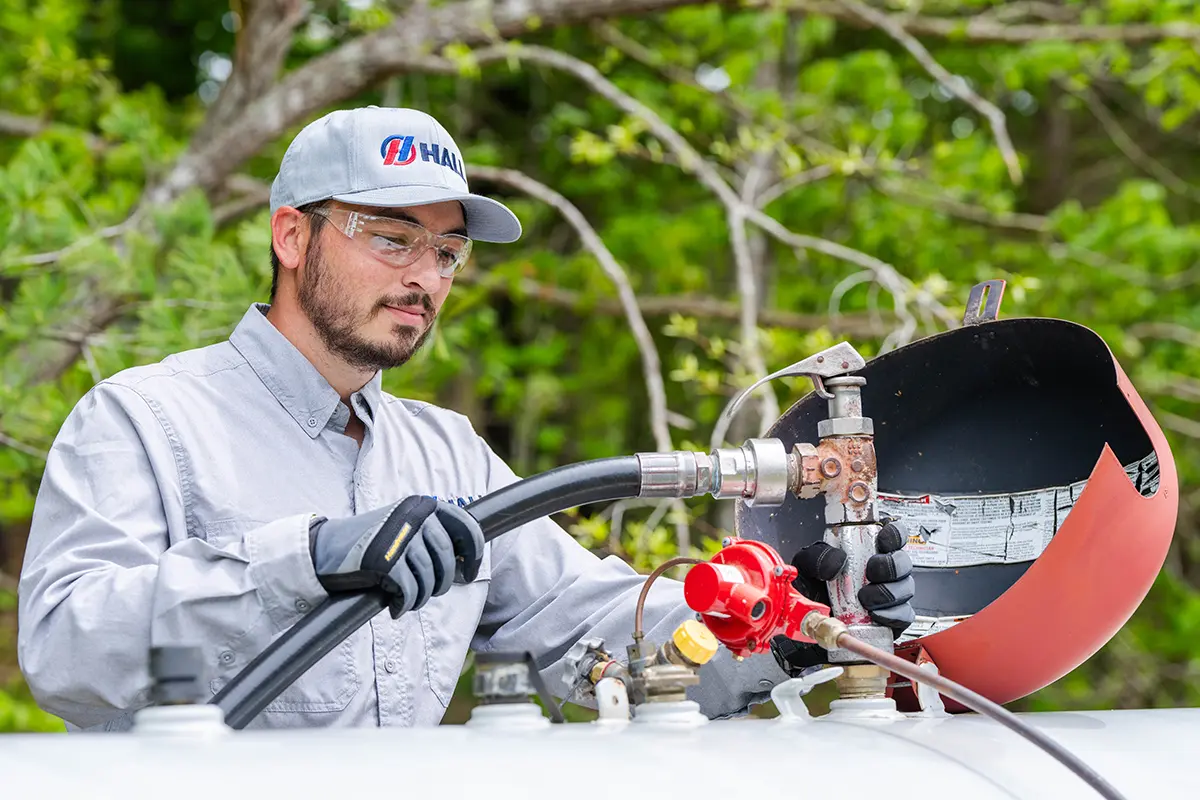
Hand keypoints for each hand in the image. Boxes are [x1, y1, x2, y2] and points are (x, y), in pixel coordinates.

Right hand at [308, 496, 484, 617]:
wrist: (326, 549)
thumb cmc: (371, 542)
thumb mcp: (405, 526)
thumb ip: (432, 533)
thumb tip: (467, 560)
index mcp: (422, 505)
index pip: (466, 526)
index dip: (475, 553)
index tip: (471, 572)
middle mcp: (414, 517)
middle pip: (447, 558)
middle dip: (443, 582)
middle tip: (431, 591)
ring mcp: (399, 538)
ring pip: (430, 578)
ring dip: (422, 596)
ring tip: (409, 599)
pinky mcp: (385, 561)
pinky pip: (410, 592)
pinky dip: (405, 605)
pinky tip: (395, 607)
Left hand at [770, 518, 915, 676]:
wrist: (811, 622)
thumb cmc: (812, 590)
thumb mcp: (807, 565)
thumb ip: (819, 556)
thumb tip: (838, 560)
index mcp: (867, 550)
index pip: (893, 535)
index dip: (894, 534)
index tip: (883, 540)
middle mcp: (882, 571)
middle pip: (903, 562)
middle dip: (891, 566)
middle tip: (871, 571)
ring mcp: (890, 594)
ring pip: (906, 588)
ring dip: (888, 592)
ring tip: (865, 598)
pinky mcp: (893, 617)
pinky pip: (904, 614)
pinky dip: (892, 614)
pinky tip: (875, 614)